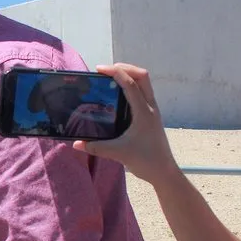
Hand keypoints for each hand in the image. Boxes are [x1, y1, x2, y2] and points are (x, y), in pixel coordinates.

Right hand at [70, 63, 179, 185]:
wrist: (164, 172)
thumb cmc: (146, 161)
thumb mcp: (118, 154)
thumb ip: (96, 148)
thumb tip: (76, 144)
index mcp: (143, 112)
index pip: (130, 84)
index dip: (115, 72)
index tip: (99, 69)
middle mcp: (150, 107)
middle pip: (142, 76)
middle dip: (125, 68)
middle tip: (106, 70)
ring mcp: (152, 111)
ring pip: (144, 83)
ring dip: (129, 75)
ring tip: (111, 77)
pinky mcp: (150, 116)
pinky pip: (142, 93)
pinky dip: (131, 86)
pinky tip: (118, 94)